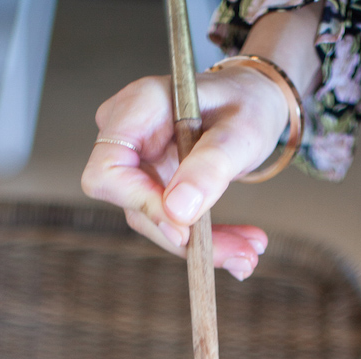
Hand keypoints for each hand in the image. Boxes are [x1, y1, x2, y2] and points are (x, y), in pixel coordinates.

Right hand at [81, 66, 288, 279]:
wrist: (253, 101)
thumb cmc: (246, 102)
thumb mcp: (241, 131)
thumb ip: (211, 166)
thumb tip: (178, 212)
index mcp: (139, 106)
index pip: (108, 170)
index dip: (140, 204)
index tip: (184, 231)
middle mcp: (129, 135)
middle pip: (134, 205)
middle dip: (186, 238)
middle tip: (244, 256)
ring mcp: (138, 163)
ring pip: (156, 222)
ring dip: (204, 245)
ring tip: (251, 252)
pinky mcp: (154, 185)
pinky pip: (171, 222)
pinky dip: (207, 239)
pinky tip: (241, 246)